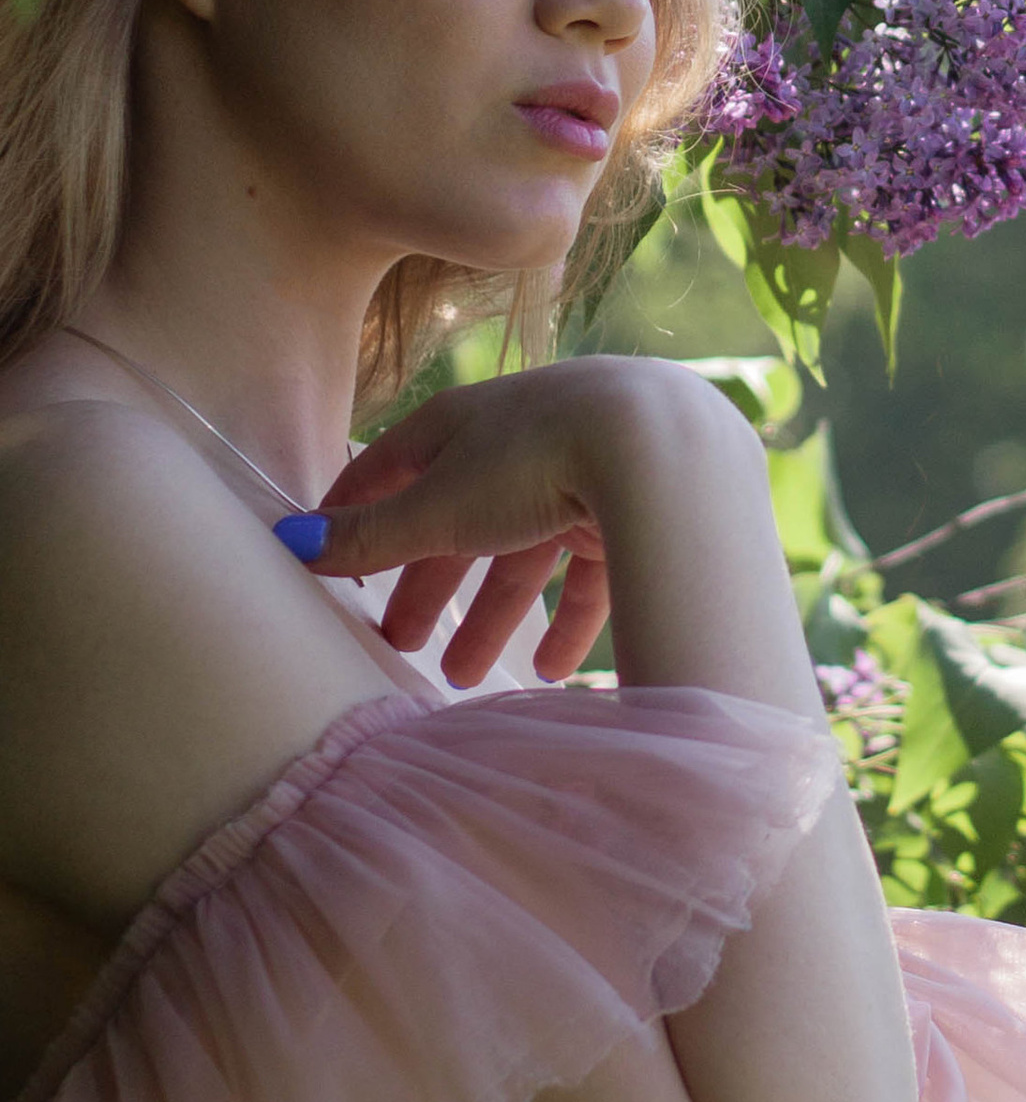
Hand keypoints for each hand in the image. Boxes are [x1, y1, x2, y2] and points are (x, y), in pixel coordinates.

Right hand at [316, 358, 745, 687]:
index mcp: (461, 424)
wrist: (660, 446)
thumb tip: (289, 543)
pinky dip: (566, 620)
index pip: (392, 466)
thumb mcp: (439, 506)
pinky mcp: (632, 509)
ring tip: (463, 678)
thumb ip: (371, 534)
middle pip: (457, 521)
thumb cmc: (534, 459)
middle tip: (396, 643)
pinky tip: (552, 670)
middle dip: (427, 585)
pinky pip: (589, 572)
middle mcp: (519, 440)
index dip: (357, 509)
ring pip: (523, 555)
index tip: (326, 551)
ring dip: (491, 618)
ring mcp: (580, 471)